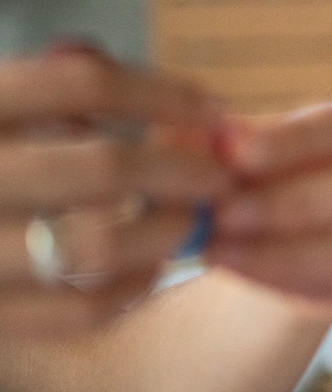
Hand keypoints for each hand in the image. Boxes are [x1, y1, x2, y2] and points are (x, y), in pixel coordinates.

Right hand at [0, 47, 229, 333]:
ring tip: (189, 222)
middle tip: (219, 177)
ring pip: (95, 245)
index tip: (211, 106)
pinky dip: (133, 288)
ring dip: (164, 231)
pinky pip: (80, 309)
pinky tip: (151, 270)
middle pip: (102, 166)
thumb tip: (172, 103)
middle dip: (181, 169)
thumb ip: (52, 96)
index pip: (79, 82)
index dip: (160, 92)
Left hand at [209, 96, 331, 315]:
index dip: (301, 138)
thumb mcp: (248, 144)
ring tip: (218, 247)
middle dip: (294, 201)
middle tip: (222, 211)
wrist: (279, 225)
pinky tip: (235, 267)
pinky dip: (285, 278)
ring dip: (287, 251)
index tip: (234, 151)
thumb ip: (228, 141)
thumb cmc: (270, 165)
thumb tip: (205, 141)